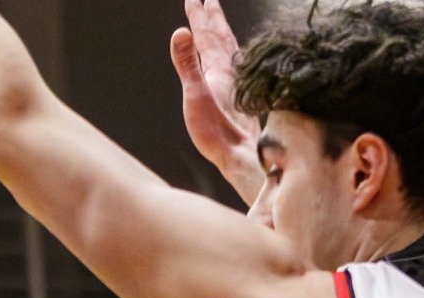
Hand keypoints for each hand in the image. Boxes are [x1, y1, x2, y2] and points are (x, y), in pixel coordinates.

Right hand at [171, 0, 262, 202]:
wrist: (241, 156)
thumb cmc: (217, 131)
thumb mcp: (196, 95)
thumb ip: (188, 63)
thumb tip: (181, 32)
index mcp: (218, 68)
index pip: (206, 35)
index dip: (199, 16)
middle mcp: (230, 72)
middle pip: (220, 36)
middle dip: (212, 17)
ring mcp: (236, 82)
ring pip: (228, 49)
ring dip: (220, 32)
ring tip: (216, 20)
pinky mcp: (240, 94)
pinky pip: (233, 64)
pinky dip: (228, 52)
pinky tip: (231, 58)